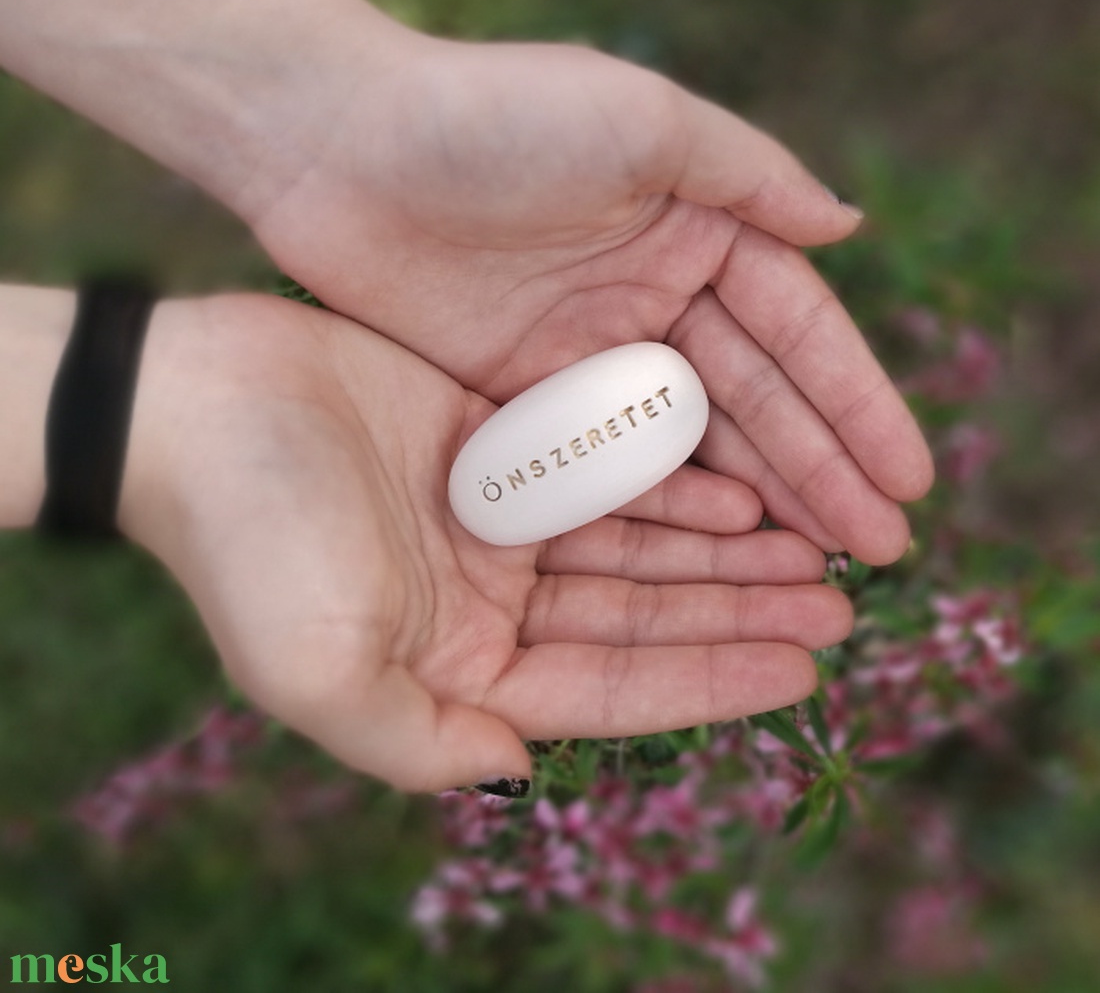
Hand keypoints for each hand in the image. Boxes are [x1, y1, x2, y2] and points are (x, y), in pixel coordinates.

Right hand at [119, 293, 851, 791]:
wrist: (192, 404)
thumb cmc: (250, 540)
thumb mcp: (318, 670)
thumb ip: (418, 742)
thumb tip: (518, 775)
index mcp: (458, 664)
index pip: (612, 687)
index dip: (712, 682)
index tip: (807, 672)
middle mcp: (488, 598)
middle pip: (641, 615)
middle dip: (739, 612)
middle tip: (840, 608)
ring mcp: (496, 517)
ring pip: (637, 542)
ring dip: (723, 550)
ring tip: (815, 551)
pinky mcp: (496, 440)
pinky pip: (603, 465)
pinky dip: (669, 478)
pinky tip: (740, 486)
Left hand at [247, 37, 933, 565]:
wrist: (341, 147)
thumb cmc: (494, 117)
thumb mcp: (639, 119)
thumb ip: (747, 173)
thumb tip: (848, 223)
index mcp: (695, 228)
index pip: (796, 334)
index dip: (854, 408)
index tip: (906, 482)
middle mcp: (652, 296)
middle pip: (755, 401)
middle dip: (820, 473)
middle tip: (878, 552)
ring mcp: (589, 353)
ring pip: (692, 442)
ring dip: (757, 503)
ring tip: (816, 569)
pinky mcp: (524, 395)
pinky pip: (609, 462)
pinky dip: (663, 504)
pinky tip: (714, 551)